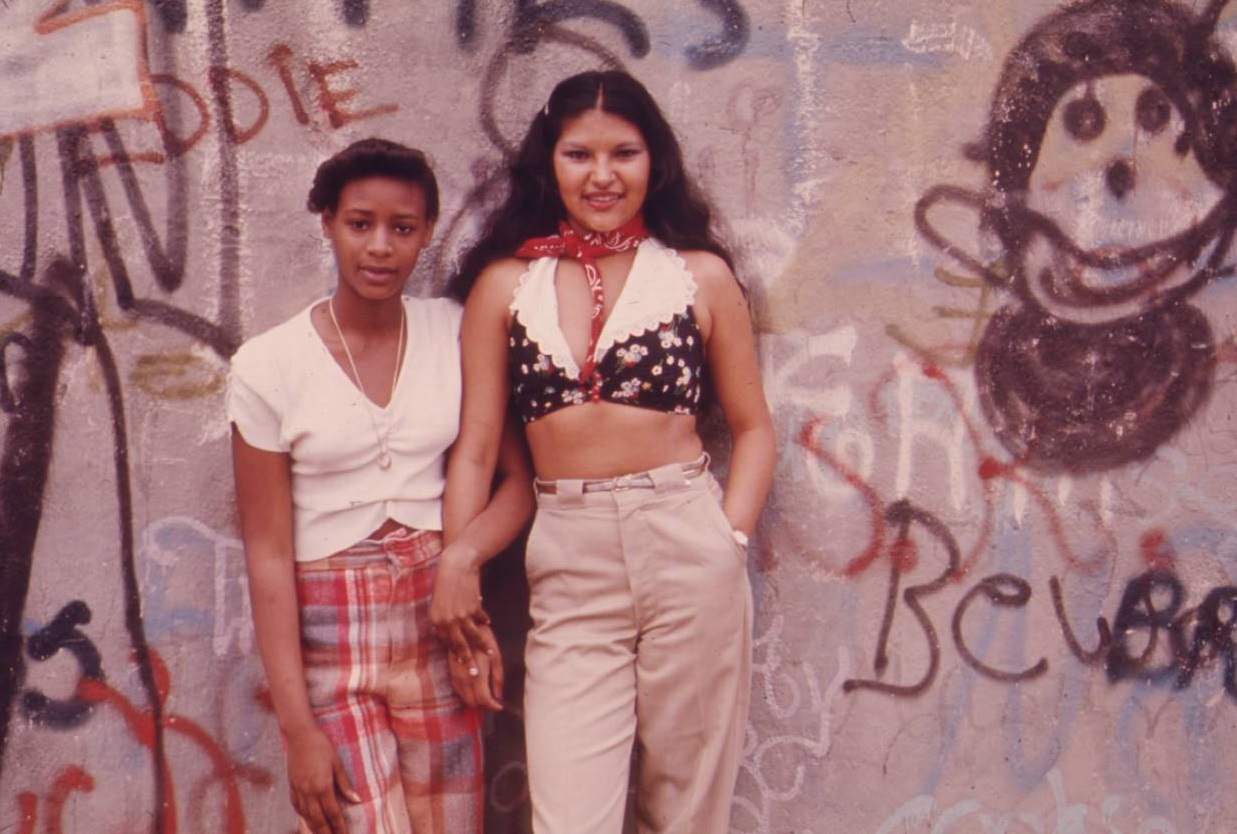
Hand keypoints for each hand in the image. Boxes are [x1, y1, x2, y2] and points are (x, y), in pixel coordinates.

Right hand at [285, 724, 359, 833]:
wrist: (300, 734)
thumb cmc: (322, 745)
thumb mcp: (337, 763)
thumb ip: (345, 784)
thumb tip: (356, 800)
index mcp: (323, 786)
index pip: (332, 812)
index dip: (339, 826)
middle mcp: (309, 791)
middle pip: (318, 819)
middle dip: (326, 832)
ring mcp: (298, 789)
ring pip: (306, 815)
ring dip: (314, 827)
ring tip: (322, 833)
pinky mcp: (291, 785)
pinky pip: (296, 806)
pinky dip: (303, 815)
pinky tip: (307, 819)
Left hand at [430, 545, 493, 667]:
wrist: (456, 565)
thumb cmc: (445, 582)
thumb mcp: (439, 602)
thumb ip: (443, 618)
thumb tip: (449, 632)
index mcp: (436, 620)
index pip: (446, 641)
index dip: (455, 652)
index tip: (462, 663)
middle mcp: (447, 620)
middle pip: (459, 645)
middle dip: (468, 660)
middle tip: (475, 674)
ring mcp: (461, 615)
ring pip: (473, 637)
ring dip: (482, 646)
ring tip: (489, 654)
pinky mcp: (473, 608)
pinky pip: (481, 619)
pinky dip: (485, 621)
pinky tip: (488, 623)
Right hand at [445, 623, 504, 711]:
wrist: (464, 626)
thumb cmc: (484, 640)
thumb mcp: (496, 656)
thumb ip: (498, 678)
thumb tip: (499, 696)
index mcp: (478, 672)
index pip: (484, 699)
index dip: (492, 706)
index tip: (499, 706)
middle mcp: (465, 677)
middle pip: (472, 702)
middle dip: (484, 705)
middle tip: (493, 701)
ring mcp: (456, 675)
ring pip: (464, 698)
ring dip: (475, 701)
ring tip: (485, 695)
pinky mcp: (451, 673)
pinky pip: (458, 691)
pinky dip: (467, 695)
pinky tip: (475, 689)